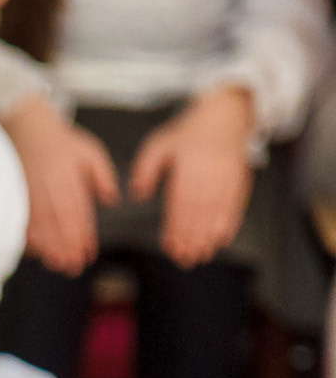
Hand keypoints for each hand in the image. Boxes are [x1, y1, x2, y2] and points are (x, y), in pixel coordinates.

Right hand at [3, 96, 116, 275]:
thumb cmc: (63, 143)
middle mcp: (49, 187)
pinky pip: (24, 221)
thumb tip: (111, 200)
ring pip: (41, 225)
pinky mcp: (19, 196)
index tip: (88, 253)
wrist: (29, 129)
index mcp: (68, 177)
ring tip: (57, 264)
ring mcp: (31, 193)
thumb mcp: (90, 152)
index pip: (77, 211)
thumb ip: (102, 176)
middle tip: (73, 267)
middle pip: (59, 223)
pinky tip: (36, 253)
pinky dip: (29, 238)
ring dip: (49, 247)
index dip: (83, 235)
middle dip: (67, 247)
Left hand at [129, 85, 255, 267]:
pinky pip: (236, 205)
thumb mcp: (158, 145)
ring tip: (200, 255)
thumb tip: (137, 195)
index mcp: (188, 167)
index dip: (176, 228)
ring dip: (209, 237)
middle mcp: (209, 174)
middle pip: (199, 212)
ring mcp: (227, 178)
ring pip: (217, 212)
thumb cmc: (187, 135)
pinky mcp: (239, 180)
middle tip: (184, 259)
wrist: (223, 118)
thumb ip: (145, 170)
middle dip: (191, 238)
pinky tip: (222, 240)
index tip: (169, 246)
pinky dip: (230, 224)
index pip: (180, 204)